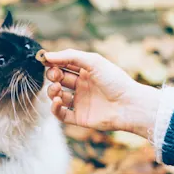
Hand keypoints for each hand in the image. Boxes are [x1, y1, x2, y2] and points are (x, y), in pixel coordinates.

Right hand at [45, 50, 160, 137]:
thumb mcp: (93, 61)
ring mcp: (80, 102)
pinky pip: (61, 114)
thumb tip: (47, 56)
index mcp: (86, 71)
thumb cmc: (115, 80)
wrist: (129, 105)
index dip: (54, 62)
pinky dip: (55, 108)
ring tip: (57, 89)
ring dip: (52, 91)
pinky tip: (57, 101)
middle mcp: (82, 86)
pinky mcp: (79, 117)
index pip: (64, 65)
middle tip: (55, 76)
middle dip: (52, 76)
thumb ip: (69, 56)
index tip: (44, 60)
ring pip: (57, 96)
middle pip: (59, 79)